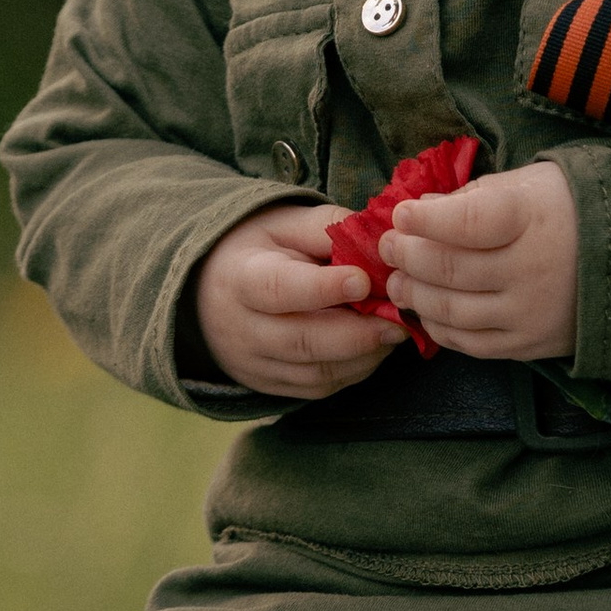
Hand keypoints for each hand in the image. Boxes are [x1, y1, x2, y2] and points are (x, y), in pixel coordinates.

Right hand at [192, 202, 402, 400]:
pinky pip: (318, 387)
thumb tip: (380, 240)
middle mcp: (241, 329)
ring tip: (394, 331)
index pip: (279, 289)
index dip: (323, 288)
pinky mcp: (269, 385)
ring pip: (315, 372)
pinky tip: (373, 347)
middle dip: (358, 334)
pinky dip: (353, 370)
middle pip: (302, 341)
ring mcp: (253, 364)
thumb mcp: (285, 223)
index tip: (364, 280)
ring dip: (363, 355)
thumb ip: (330, 228)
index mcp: (240, 278)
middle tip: (400, 320)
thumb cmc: (259, 249)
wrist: (210, 289)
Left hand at [379, 161, 578, 361]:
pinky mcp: (529, 345)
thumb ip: (475, 197)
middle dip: (408, 256)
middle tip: (388, 246)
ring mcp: (530, 312)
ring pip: (452, 310)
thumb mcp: (530, 183)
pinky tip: (426, 310)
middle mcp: (531, 268)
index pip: (465, 221)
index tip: (402, 215)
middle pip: (450, 268)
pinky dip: (439, 327)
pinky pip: (471, 343)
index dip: (425, 219)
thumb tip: (423, 209)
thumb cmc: (572, 210)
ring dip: (414, 295)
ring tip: (399, 280)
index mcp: (532, 216)